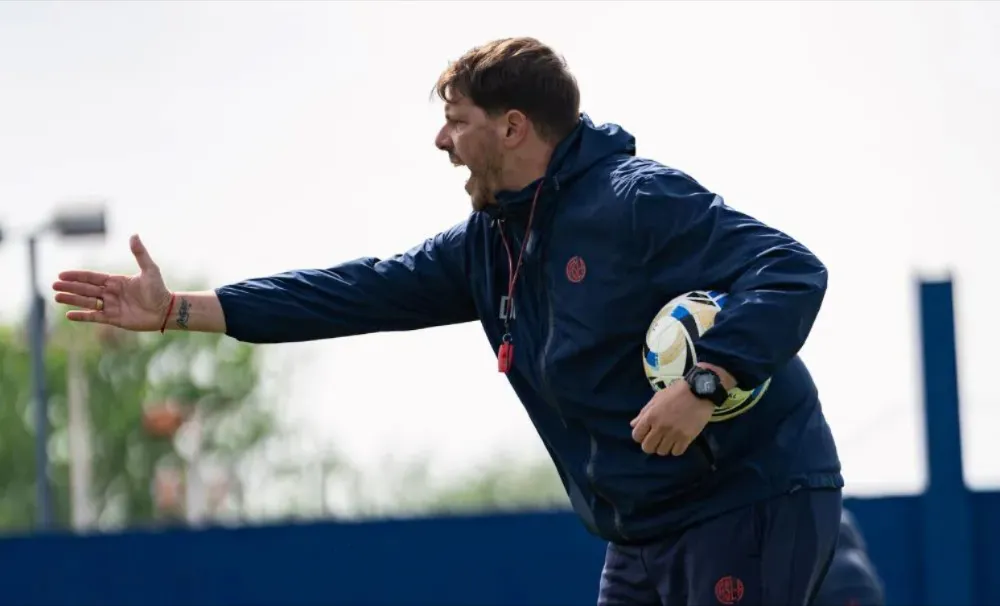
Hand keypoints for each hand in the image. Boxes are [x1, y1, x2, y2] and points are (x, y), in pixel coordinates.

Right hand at [53, 234, 172, 330]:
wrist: (166, 310)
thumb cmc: (159, 289)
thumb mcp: (150, 270)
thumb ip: (140, 254)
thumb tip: (133, 235)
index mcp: (116, 281)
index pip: (92, 277)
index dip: (77, 276)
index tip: (62, 274)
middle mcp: (111, 293)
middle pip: (86, 289)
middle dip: (70, 287)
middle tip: (53, 285)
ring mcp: (111, 306)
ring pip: (87, 302)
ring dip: (72, 300)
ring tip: (57, 298)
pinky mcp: (114, 319)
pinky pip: (95, 317)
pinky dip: (83, 316)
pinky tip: (69, 314)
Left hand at [630, 379, 714, 455]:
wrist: (699, 391)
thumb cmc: (676, 392)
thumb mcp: (656, 398)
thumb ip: (644, 413)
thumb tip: (633, 425)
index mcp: (650, 416)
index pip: (636, 436)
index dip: (640, 436)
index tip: (646, 434)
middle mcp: (660, 427)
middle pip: (647, 447)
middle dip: (650, 445)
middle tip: (657, 440)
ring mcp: (673, 434)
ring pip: (662, 452)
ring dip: (664, 447)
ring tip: (669, 440)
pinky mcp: (686, 438)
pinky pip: (676, 452)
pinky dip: (676, 449)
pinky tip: (678, 442)